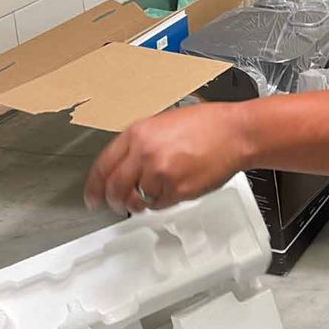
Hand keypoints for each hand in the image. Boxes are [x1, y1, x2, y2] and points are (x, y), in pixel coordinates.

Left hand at [84, 103, 246, 214]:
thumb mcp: (164, 123)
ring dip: (141, 202)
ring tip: (152, 195)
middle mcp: (145, 153)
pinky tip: (174, 188)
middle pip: (115, 188)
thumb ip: (141, 143)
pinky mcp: (177, 190)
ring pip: (138, 199)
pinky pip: (160, 205)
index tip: (92, 197)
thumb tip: (124, 166)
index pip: (103, 165)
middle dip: (113, 201)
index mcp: (138, 133)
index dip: (94, 186)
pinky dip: (163, 202)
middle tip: (117, 205)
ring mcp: (160, 173)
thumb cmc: (208, 125)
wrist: (236, 133)